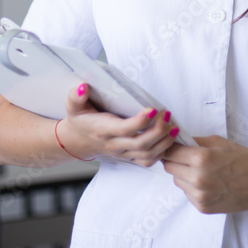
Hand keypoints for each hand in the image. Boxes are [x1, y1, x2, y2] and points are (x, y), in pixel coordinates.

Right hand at [56, 84, 176, 166]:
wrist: (78, 140)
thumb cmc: (80, 119)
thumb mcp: (73, 106)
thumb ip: (76, 96)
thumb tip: (83, 87)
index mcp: (102, 130)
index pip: (123, 129)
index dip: (139, 122)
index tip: (153, 109)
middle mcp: (114, 145)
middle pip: (140, 144)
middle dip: (158, 131)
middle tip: (168, 115)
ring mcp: (123, 153)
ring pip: (147, 154)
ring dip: (164, 142)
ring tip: (174, 127)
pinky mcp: (129, 157)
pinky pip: (147, 161)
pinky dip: (162, 152)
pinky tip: (170, 138)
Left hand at [162, 136, 247, 213]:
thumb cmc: (245, 159)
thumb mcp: (220, 142)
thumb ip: (196, 141)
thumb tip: (178, 140)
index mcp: (200, 158)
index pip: (171, 152)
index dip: (172, 147)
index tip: (175, 146)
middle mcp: (197, 178)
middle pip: (170, 167)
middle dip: (176, 160)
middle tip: (189, 158)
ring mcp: (199, 195)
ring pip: (177, 181)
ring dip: (184, 175)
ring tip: (203, 171)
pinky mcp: (203, 207)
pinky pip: (188, 194)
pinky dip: (193, 187)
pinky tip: (209, 183)